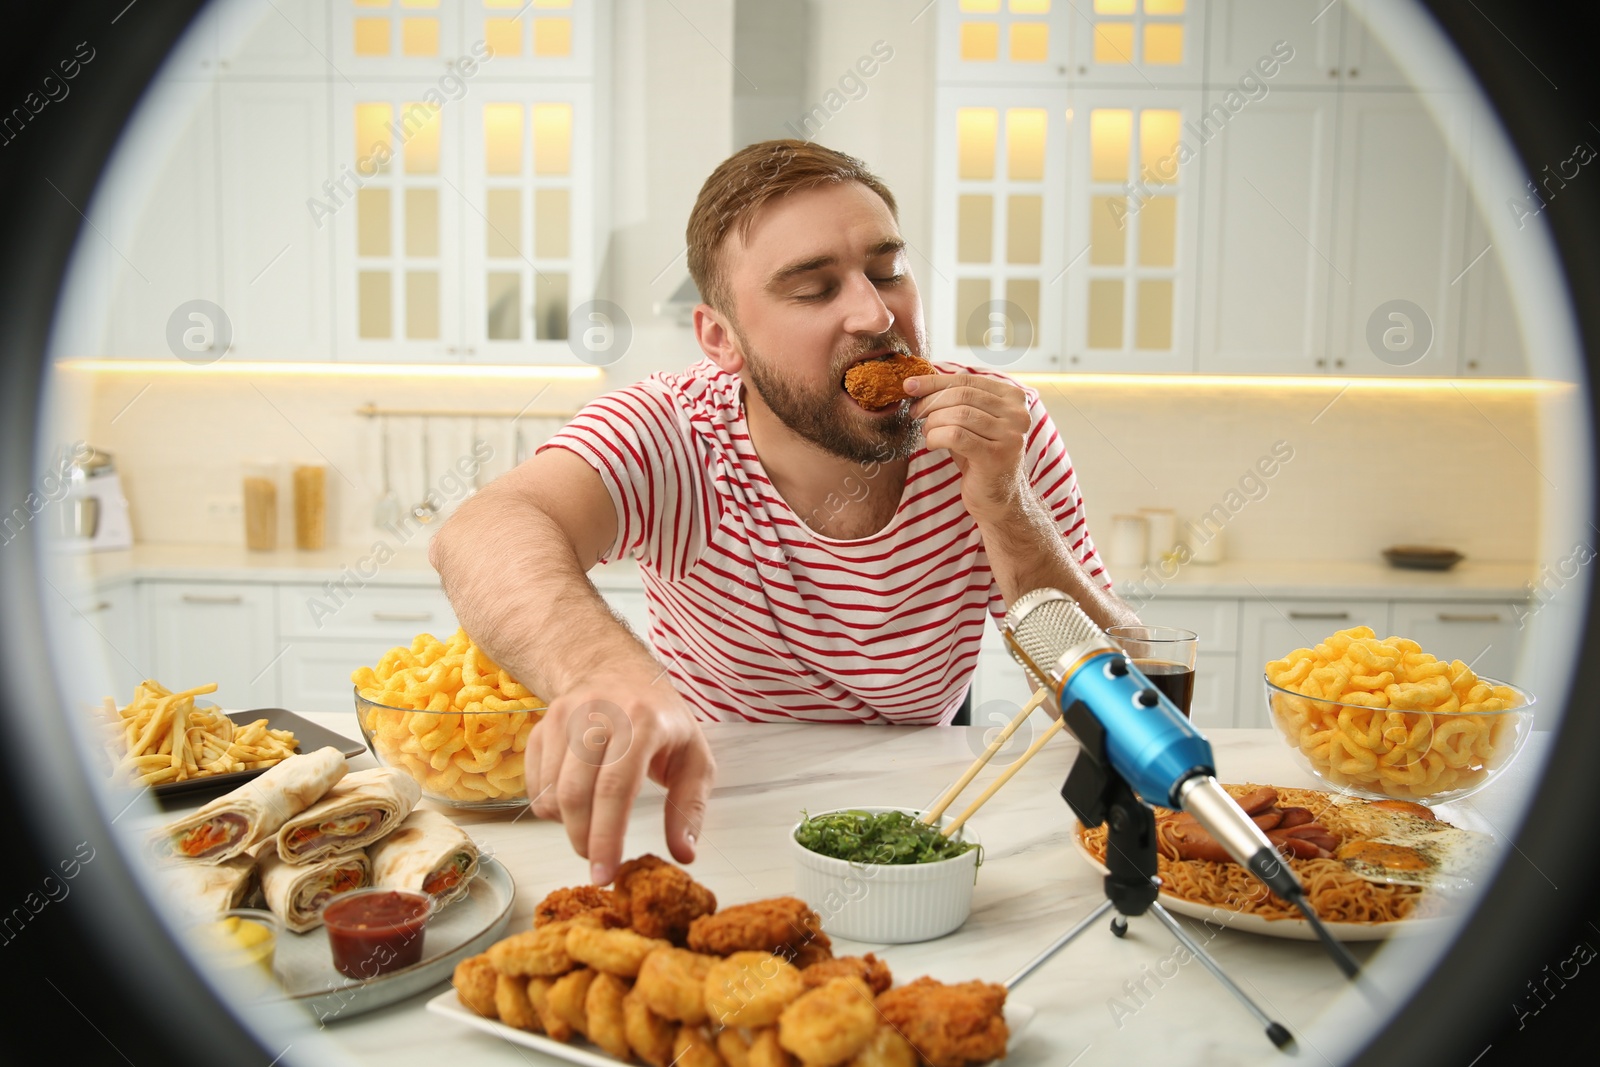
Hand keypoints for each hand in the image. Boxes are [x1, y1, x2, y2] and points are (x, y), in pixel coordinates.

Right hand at [525, 670, 715, 885]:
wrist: (618, 670)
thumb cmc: (660, 719)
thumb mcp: (693, 757)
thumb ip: (690, 807)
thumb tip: (683, 854)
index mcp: (642, 722)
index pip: (616, 787)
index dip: (607, 836)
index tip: (606, 874)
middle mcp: (598, 714)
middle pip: (576, 793)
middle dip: (584, 840)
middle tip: (599, 862)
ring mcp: (564, 717)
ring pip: (551, 791)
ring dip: (567, 825)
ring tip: (592, 828)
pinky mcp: (542, 726)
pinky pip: (534, 783)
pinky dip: (550, 807)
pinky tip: (575, 804)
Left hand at [904, 372, 1030, 522]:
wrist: (998, 499)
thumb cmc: (980, 458)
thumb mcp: (971, 424)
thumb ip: (956, 402)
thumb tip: (918, 384)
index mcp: (1014, 398)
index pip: (968, 380)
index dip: (935, 381)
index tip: (910, 385)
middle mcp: (1017, 414)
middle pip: (962, 395)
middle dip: (931, 402)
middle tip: (914, 413)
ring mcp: (1010, 435)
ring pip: (958, 414)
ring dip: (933, 423)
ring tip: (927, 433)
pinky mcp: (996, 456)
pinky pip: (955, 436)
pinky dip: (936, 437)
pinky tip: (932, 444)